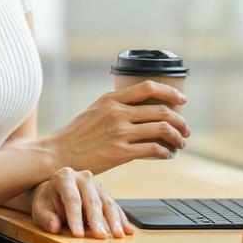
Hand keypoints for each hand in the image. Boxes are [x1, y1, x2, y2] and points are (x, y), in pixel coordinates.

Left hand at [31, 166, 135, 237]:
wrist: (54, 193)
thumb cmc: (47, 201)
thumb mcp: (40, 210)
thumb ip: (45, 218)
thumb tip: (54, 226)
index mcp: (64, 177)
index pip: (72, 198)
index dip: (75, 217)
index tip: (78, 234)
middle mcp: (83, 177)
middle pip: (92, 199)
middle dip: (97, 220)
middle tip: (100, 236)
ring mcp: (96, 184)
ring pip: (107, 202)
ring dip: (114, 220)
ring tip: (119, 235)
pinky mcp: (104, 193)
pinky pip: (115, 206)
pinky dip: (122, 219)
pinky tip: (128, 230)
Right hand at [39, 80, 190, 173]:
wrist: (57, 154)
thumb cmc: (75, 135)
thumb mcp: (94, 110)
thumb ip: (115, 107)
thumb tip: (139, 109)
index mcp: (111, 99)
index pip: (148, 88)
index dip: (170, 92)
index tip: (182, 100)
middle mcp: (117, 112)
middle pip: (161, 110)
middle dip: (180, 120)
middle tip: (186, 129)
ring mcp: (119, 132)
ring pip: (162, 129)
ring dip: (177, 137)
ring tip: (181, 143)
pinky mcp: (120, 152)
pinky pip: (153, 149)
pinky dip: (165, 152)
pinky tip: (167, 155)